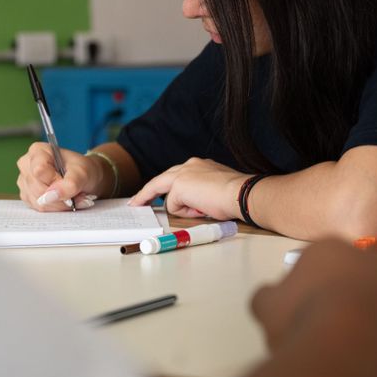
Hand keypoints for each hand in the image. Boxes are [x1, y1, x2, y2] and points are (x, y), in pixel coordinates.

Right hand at [16, 142, 98, 210]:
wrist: (83, 178)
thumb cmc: (81, 170)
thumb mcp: (82, 173)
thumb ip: (69, 184)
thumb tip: (50, 196)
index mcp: (37, 151)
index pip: (39, 170)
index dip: (55, 181)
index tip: (68, 180)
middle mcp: (26, 164)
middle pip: (38, 188)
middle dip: (60, 196)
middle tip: (76, 193)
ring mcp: (24, 181)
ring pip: (38, 201)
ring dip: (59, 204)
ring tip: (71, 196)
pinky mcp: (26, 195)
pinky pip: (38, 208)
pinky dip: (54, 208)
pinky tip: (62, 200)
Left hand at [128, 157, 248, 219]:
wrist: (241, 193)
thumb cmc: (235, 195)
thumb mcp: (214, 190)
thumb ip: (199, 192)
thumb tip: (192, 204)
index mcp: (198, 164)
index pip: (175, 174)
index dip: (162, 185)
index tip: (151, 192)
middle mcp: (188, 165)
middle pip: (160, 180)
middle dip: (146, 194)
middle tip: (134, 203)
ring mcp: (182, 174)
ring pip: (167, 194)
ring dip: (182, 207)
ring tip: (203, 208)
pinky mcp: (178, 185)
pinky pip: (174, 206)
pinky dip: (186, 212)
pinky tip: (202, 208)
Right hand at [250, 240, 376, 354]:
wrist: (351, 350)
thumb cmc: (303, 318)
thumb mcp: (266, 305)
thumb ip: (269, 296)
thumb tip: (271, 298)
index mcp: (331, 248)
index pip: (315, 258)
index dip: (304, 281)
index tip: (298, 303)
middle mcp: (370, 262)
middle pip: (351, 274)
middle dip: (338, 292)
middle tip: (321, 320)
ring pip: (376, 301)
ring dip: (363, 315)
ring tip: (343, 341)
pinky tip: (364, 354)